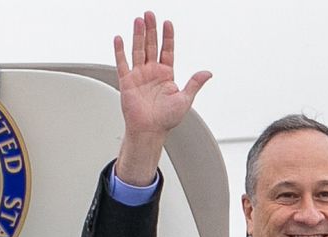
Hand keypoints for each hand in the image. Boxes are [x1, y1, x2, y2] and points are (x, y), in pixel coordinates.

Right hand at [112, 11, 211, 183]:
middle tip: (150, 14)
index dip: (167, 37)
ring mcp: (139, 75)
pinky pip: (122, 63)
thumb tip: (207, 72)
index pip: (167, 50)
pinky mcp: (127, 81)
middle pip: (151, 45)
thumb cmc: (166, 119)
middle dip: (151, 30)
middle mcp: (152, 72)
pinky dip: (120, 51)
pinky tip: (120, 39)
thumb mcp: (185, 99)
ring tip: (139, 20)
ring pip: (138, 50)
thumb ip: (194, 83)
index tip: (167, 23)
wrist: (150, 131)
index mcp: (166, 75)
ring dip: (138, 35)